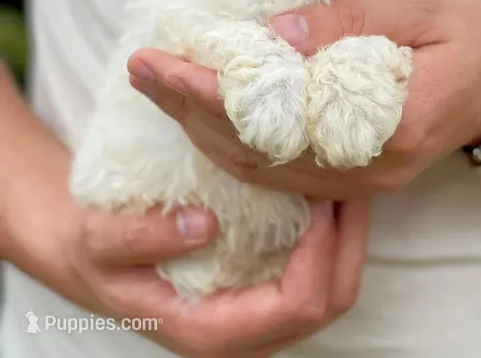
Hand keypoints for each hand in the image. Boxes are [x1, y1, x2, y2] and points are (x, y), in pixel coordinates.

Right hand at [25, 167, 368, 356]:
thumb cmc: (97, 254)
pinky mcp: (262, 291)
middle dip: (349, 242)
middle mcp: (245, 333)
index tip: (318, 198)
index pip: (294, 306)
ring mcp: (259, 315)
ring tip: (346, 184)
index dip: (319, 253)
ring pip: (332, 290)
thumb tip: (202, 226)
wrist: (96, 259)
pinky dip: (333, 238)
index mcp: (212, 330)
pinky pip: (317, 274)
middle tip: (349, 183)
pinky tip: (326, 196)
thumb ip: (141, 238)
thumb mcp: (100, 241)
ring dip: (348, 238)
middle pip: (329, 302)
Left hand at [128, 0, 480, 198]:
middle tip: (140, 69)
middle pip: (259, 149)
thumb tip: (277, 33)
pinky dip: (236, 146)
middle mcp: (369, 166)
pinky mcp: (359, 176)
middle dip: (190, 109)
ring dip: (204, 130)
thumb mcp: (425, 7)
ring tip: (159, 90)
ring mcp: (363, 180)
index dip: (213, 92)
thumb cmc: (475, 34)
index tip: (162, 63)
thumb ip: (353, 22)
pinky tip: (206, 120)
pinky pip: (282, 171)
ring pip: (264, 168)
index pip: (278, 116)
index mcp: (389, 122)